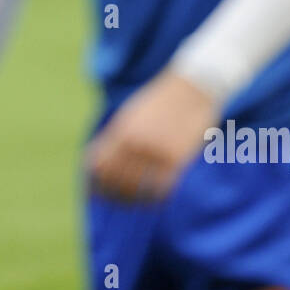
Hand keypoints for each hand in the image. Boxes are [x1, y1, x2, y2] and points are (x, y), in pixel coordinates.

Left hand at [86, 69, 219, 201]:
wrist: (194, 87)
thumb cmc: (161, 102)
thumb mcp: (131, 115)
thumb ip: (115, 138)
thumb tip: (99, 165)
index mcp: (121, 130)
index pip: (99, 166)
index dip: (95, 184)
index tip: (98, 193)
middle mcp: (135, 142)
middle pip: (117, 180)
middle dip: (115, 195)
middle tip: (120, 201)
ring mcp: (156, 151)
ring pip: (137, 188)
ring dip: (134, 199)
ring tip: (136, 202)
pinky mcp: (177, 159)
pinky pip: (160, 189)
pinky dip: (155, 198)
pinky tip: (155, 199)